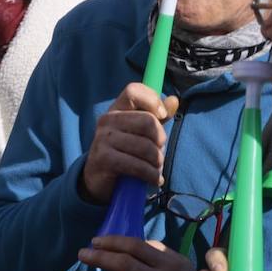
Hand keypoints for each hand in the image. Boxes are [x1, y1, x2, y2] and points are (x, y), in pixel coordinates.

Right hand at [80, 83, 179, 204]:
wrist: (98, 178)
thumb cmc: (124, 151)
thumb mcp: (140, 131)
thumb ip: (157, 116)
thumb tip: (174, 100)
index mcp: (117, 109)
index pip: (134, 91)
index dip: (153, 100)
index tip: (162, 116)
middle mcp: (107, 120)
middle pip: (148, 121)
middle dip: (160, 140)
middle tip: (158, 151)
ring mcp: (103, 139)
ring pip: (146, 147)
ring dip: (157, 162)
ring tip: (155, 168)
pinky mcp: (104, 159)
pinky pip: (138, 166)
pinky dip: (151, 175)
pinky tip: (155, 179)